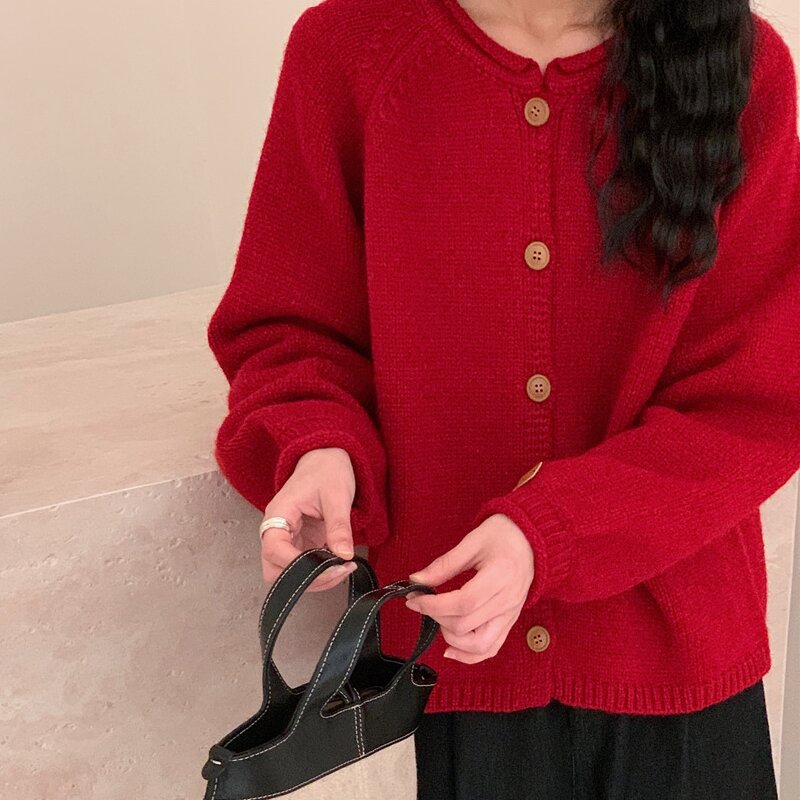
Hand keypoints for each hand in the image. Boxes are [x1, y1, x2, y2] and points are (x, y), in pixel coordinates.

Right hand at [259, 447, 358, 590]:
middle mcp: (278, 529)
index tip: (326, 567)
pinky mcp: (301, 542)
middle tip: (336, 571)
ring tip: (343, 567)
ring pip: (289, 573)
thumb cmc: (327, 470)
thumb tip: (343, 555)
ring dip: (315, 578)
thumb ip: (338, 525)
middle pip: (274, 569)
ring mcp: (289, 538)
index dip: (296, 565)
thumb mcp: (337, 495)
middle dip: (304, 578)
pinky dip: (321, 571)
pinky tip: (340, 562)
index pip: (274, 549)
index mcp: (279, 513)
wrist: (327, 458)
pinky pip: (304, 566)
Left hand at [405, 514, 533, 662]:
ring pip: (480, 646)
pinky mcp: (510, 622)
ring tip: (440, 619)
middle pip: (466, 625)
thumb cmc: (504, 535)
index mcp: (501, 576)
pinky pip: (491, 648)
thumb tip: (417, 580)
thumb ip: (445, 564)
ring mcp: (511, 615)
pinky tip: (451, 648)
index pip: (463, 603)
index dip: (434, 605)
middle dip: (436, 617)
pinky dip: (469, 655)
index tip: (415, 598)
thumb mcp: (472, 542)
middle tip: (422, 602)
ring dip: (452, 639)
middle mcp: (508, 600)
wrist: (532, 540)